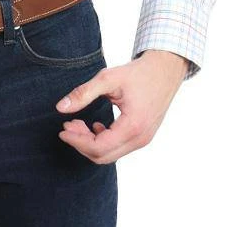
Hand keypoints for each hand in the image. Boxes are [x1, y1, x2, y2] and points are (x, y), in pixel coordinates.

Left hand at [55, 49, 188, 163]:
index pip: (99, 147)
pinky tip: (96, 125)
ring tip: (78, 122)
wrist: (165, 70)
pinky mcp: (143, 136)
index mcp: (133, 127)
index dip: (77, 141)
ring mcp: (144, 140)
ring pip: (111, 154)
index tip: (62, 129)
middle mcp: (140, 139)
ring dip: (91, 142)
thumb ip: (83, 93)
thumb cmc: (138, 73)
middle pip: (103, 156)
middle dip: (81, 143)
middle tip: (68, 124)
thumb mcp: (108, 78)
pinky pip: (119, 148)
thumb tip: (60, 108)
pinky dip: (103, 141)